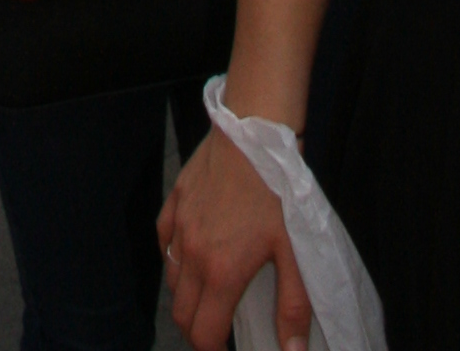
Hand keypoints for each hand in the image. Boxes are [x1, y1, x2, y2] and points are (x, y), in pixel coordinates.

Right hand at [162, 122, 309, 349]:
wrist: (255, 131)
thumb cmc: (279, 192)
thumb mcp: (296, 251)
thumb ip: (293, 307)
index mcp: (221, 272)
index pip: (203, 334)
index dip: (213, 350)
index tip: (227, 349)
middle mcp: (193, 254)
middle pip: (181, 314)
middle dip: (198, 329)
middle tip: (220, 326)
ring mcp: (179, 226)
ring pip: (171, 280)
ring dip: (187, 295)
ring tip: (211, 292)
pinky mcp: (175, 200)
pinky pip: (164, 241)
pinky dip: (174, 257)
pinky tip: (193, 253)